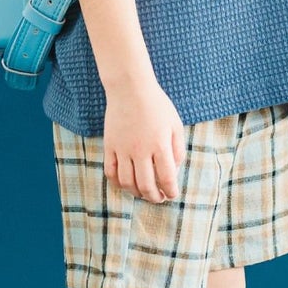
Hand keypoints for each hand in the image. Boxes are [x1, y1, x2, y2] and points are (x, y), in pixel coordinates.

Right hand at [103, 81, 185, 202]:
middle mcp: (141, 150)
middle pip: (146, 185)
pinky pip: (111, 172)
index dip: (170, 191)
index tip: (172, 194)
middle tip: (158, 198)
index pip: (167, 178)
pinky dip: (117, 183)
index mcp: (160, 145)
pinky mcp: (110, 146)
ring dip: (136, 193)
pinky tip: (125, 184)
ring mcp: (123, 149)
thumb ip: (178, 149)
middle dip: (154, 197)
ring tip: (143, 193)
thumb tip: (175, 170)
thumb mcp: (175, 124)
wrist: (130, 88)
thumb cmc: (157, 105)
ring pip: (127, 182)